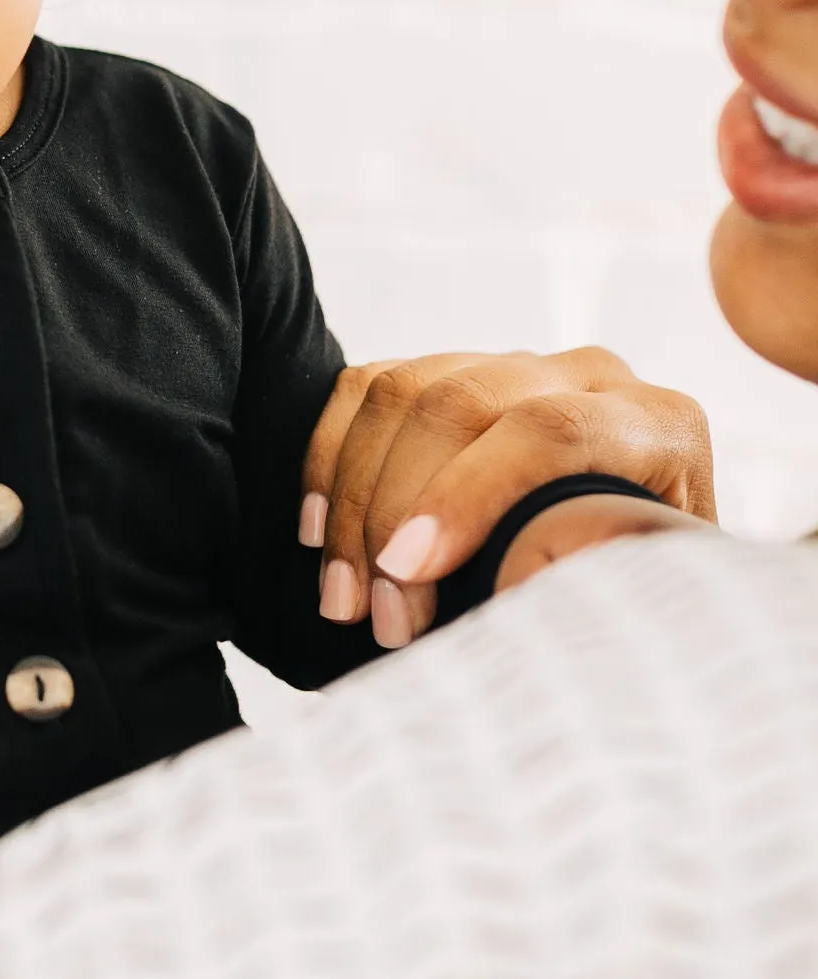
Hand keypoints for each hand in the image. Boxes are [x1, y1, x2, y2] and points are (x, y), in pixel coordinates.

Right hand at [304, 348, 714, 648]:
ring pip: (403, 393)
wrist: (637, 563)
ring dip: (353, 500)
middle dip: (395, 511)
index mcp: (657, 425)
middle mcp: (589, 378)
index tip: (411, 572)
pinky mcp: (456, 370)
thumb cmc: (641, 594)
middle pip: (462, 405)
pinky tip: (321, 533)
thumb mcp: (648, 599)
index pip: (550, 430)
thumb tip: (512, 607)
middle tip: (376, 612)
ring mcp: (516, 366)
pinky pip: (368, 388)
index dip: (468, 494)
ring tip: (346, 597)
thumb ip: (598, 588)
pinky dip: (331, 460)